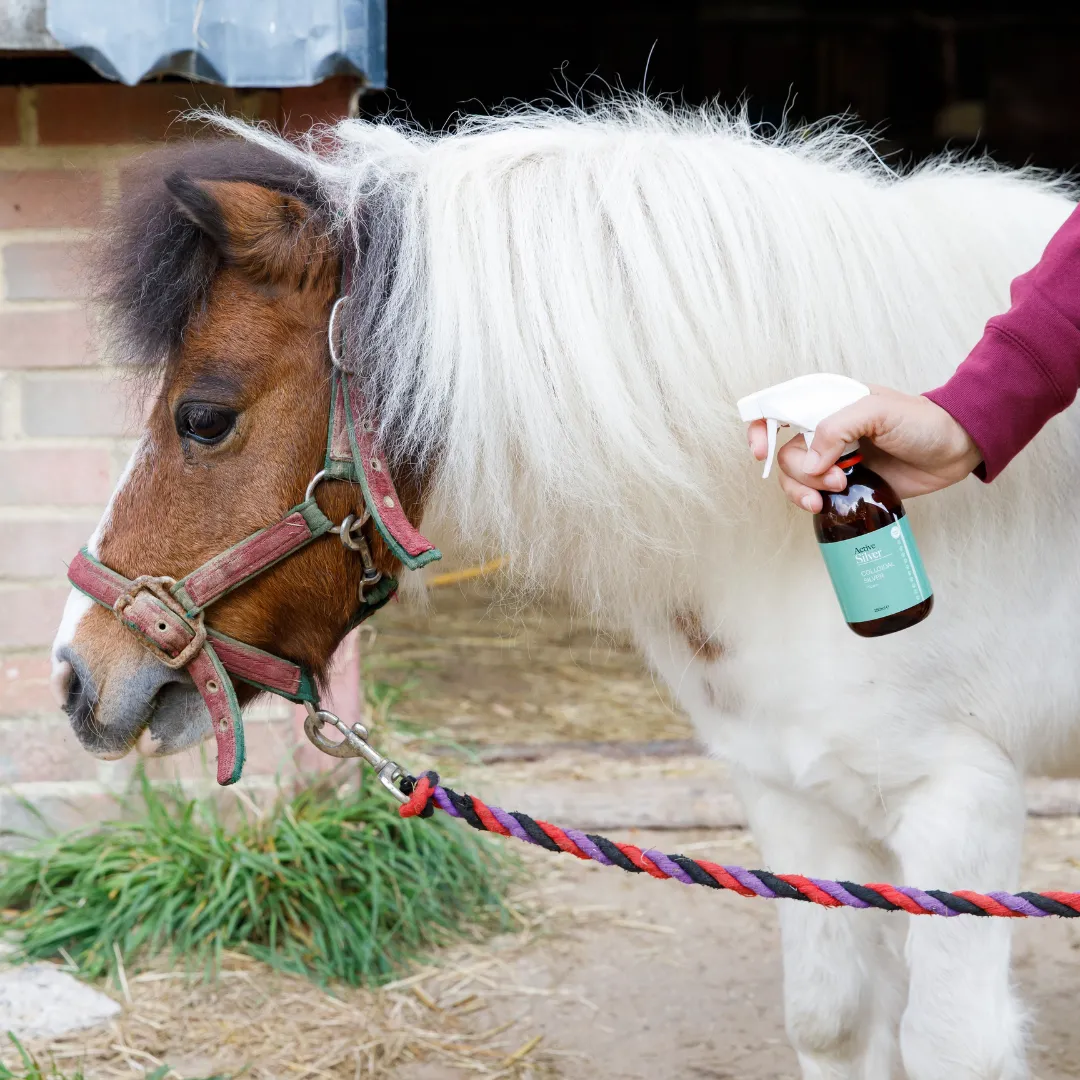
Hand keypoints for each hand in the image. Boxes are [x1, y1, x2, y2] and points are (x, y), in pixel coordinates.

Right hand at [746, 385, 982, 511]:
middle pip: (784, 452)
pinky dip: (812, 502)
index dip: (759, 428)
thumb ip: (837, 428)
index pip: (777, 408)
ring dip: (804, 489)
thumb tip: (810, 463)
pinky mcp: (845, 485)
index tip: (761, 451)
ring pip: (793, 478)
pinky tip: (827, 505)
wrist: (955, 449)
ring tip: (835, 492)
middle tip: (835, 477)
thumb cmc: (922, 421)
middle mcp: (824, 431)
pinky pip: (812, 495)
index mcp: (826, 404)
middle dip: (801, 471)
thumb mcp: (878, 411)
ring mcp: (833, 459)